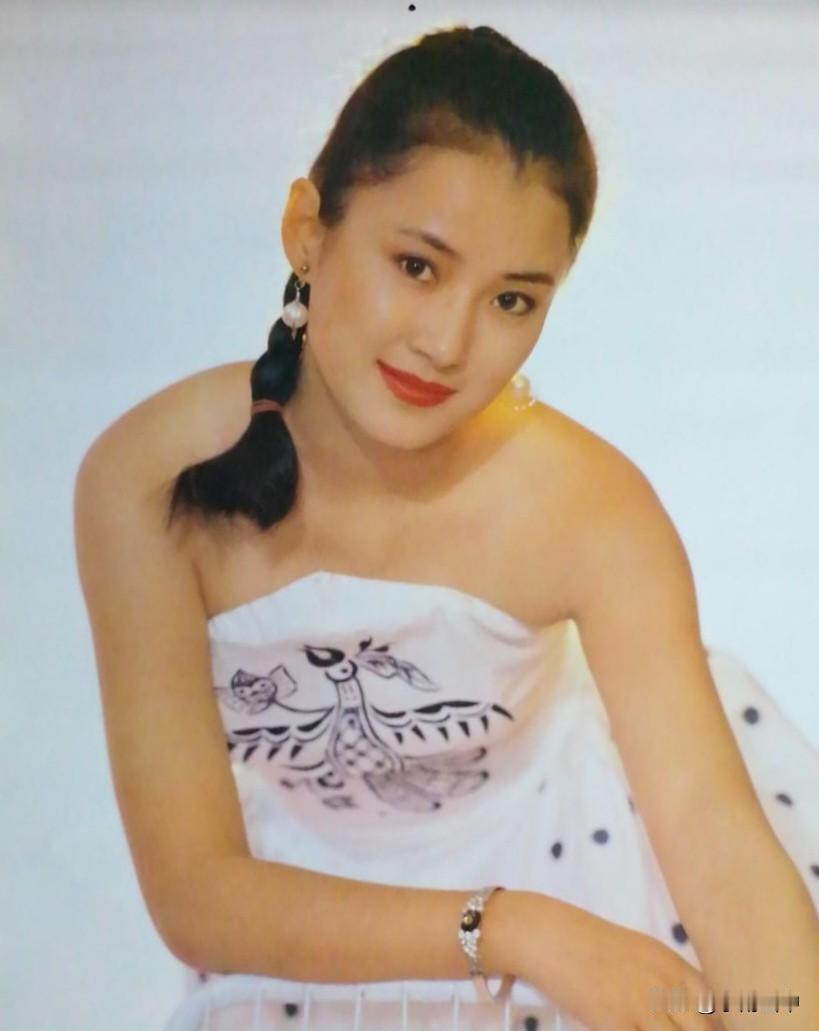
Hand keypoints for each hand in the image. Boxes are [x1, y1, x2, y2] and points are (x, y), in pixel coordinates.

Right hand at [515, 894, 725, 1029]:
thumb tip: (702, 1013)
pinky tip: (634, 1030)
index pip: (722, 1008)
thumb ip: (672, 984)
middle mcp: (666, 986)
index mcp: (675, 967)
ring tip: (654, 1028)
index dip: (727, 1026)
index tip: (728, 1029)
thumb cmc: (594, 945)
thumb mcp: (643, 954)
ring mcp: (643, 1007)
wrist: (551, 938)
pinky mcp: (617, 1024)